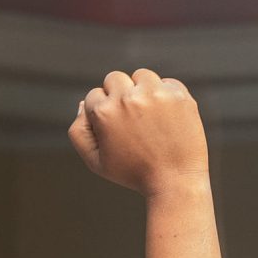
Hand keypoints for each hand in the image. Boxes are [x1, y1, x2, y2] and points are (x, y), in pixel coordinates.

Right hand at [68, 69, 207, 195]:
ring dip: (142, 91)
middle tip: (132, 122)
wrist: (175, 182)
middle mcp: (127, 98)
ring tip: (149, 118)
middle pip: (114, 79)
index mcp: (104, 112)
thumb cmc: (133, 174)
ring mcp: (155, 93)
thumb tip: (83, 104)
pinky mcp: (177, 94)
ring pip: (140, 76)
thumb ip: (79, 132)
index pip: (94, 95)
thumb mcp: (96, 161)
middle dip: (119, 96)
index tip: (116, 130)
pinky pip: (166, 82)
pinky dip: (166, 96)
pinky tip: (167, 119)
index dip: (102, 113)